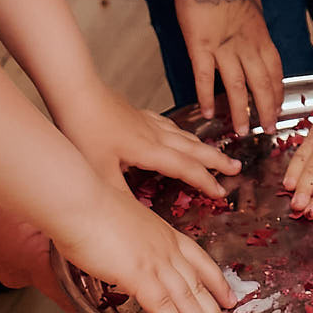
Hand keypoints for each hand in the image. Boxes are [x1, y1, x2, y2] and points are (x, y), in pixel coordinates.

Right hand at [53, 187, 239, 312]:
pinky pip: (161, 304)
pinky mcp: (137, 273)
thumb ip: (126, 240)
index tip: (229, 298)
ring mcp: (154, 260)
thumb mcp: (119, 221)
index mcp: (162, 232)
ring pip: (186, 298)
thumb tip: (119, 253)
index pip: (199, 260)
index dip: (216, 281)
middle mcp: (165, 247)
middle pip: (198, 284)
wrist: (77, 197)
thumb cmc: (88, 204)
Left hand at [59, 86, 240, 199]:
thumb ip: (119, 197)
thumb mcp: (99, 172)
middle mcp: (154, 135)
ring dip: (203, 146)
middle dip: (217, 160)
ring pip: (183, 135)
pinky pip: (169, 125)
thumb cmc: (83, 131)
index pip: (185, 168)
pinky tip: (179, 134)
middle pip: (193, 148)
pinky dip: (182, 133)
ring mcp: (146, 121)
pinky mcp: (137, 113)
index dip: (206, 182)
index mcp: (148, 150)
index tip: (222, 193)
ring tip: (217, 154)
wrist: (74, 91)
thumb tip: (135, 220)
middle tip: (237, 169)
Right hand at [169, 0, 284, 136]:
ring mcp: (223, 47)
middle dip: (267, 109)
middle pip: (262, 84)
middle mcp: (247, 44)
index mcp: (260, 34)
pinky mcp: (200, 46)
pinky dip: (206, 97)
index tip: (278, 107)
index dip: (278, 92)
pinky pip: (204, 78)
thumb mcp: (254, 2)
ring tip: (243, 130)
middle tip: (268, 129)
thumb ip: (255, 23)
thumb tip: (257, 34)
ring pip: (236, 87)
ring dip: (241, 111)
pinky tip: (208, 114)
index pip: (275, 70)